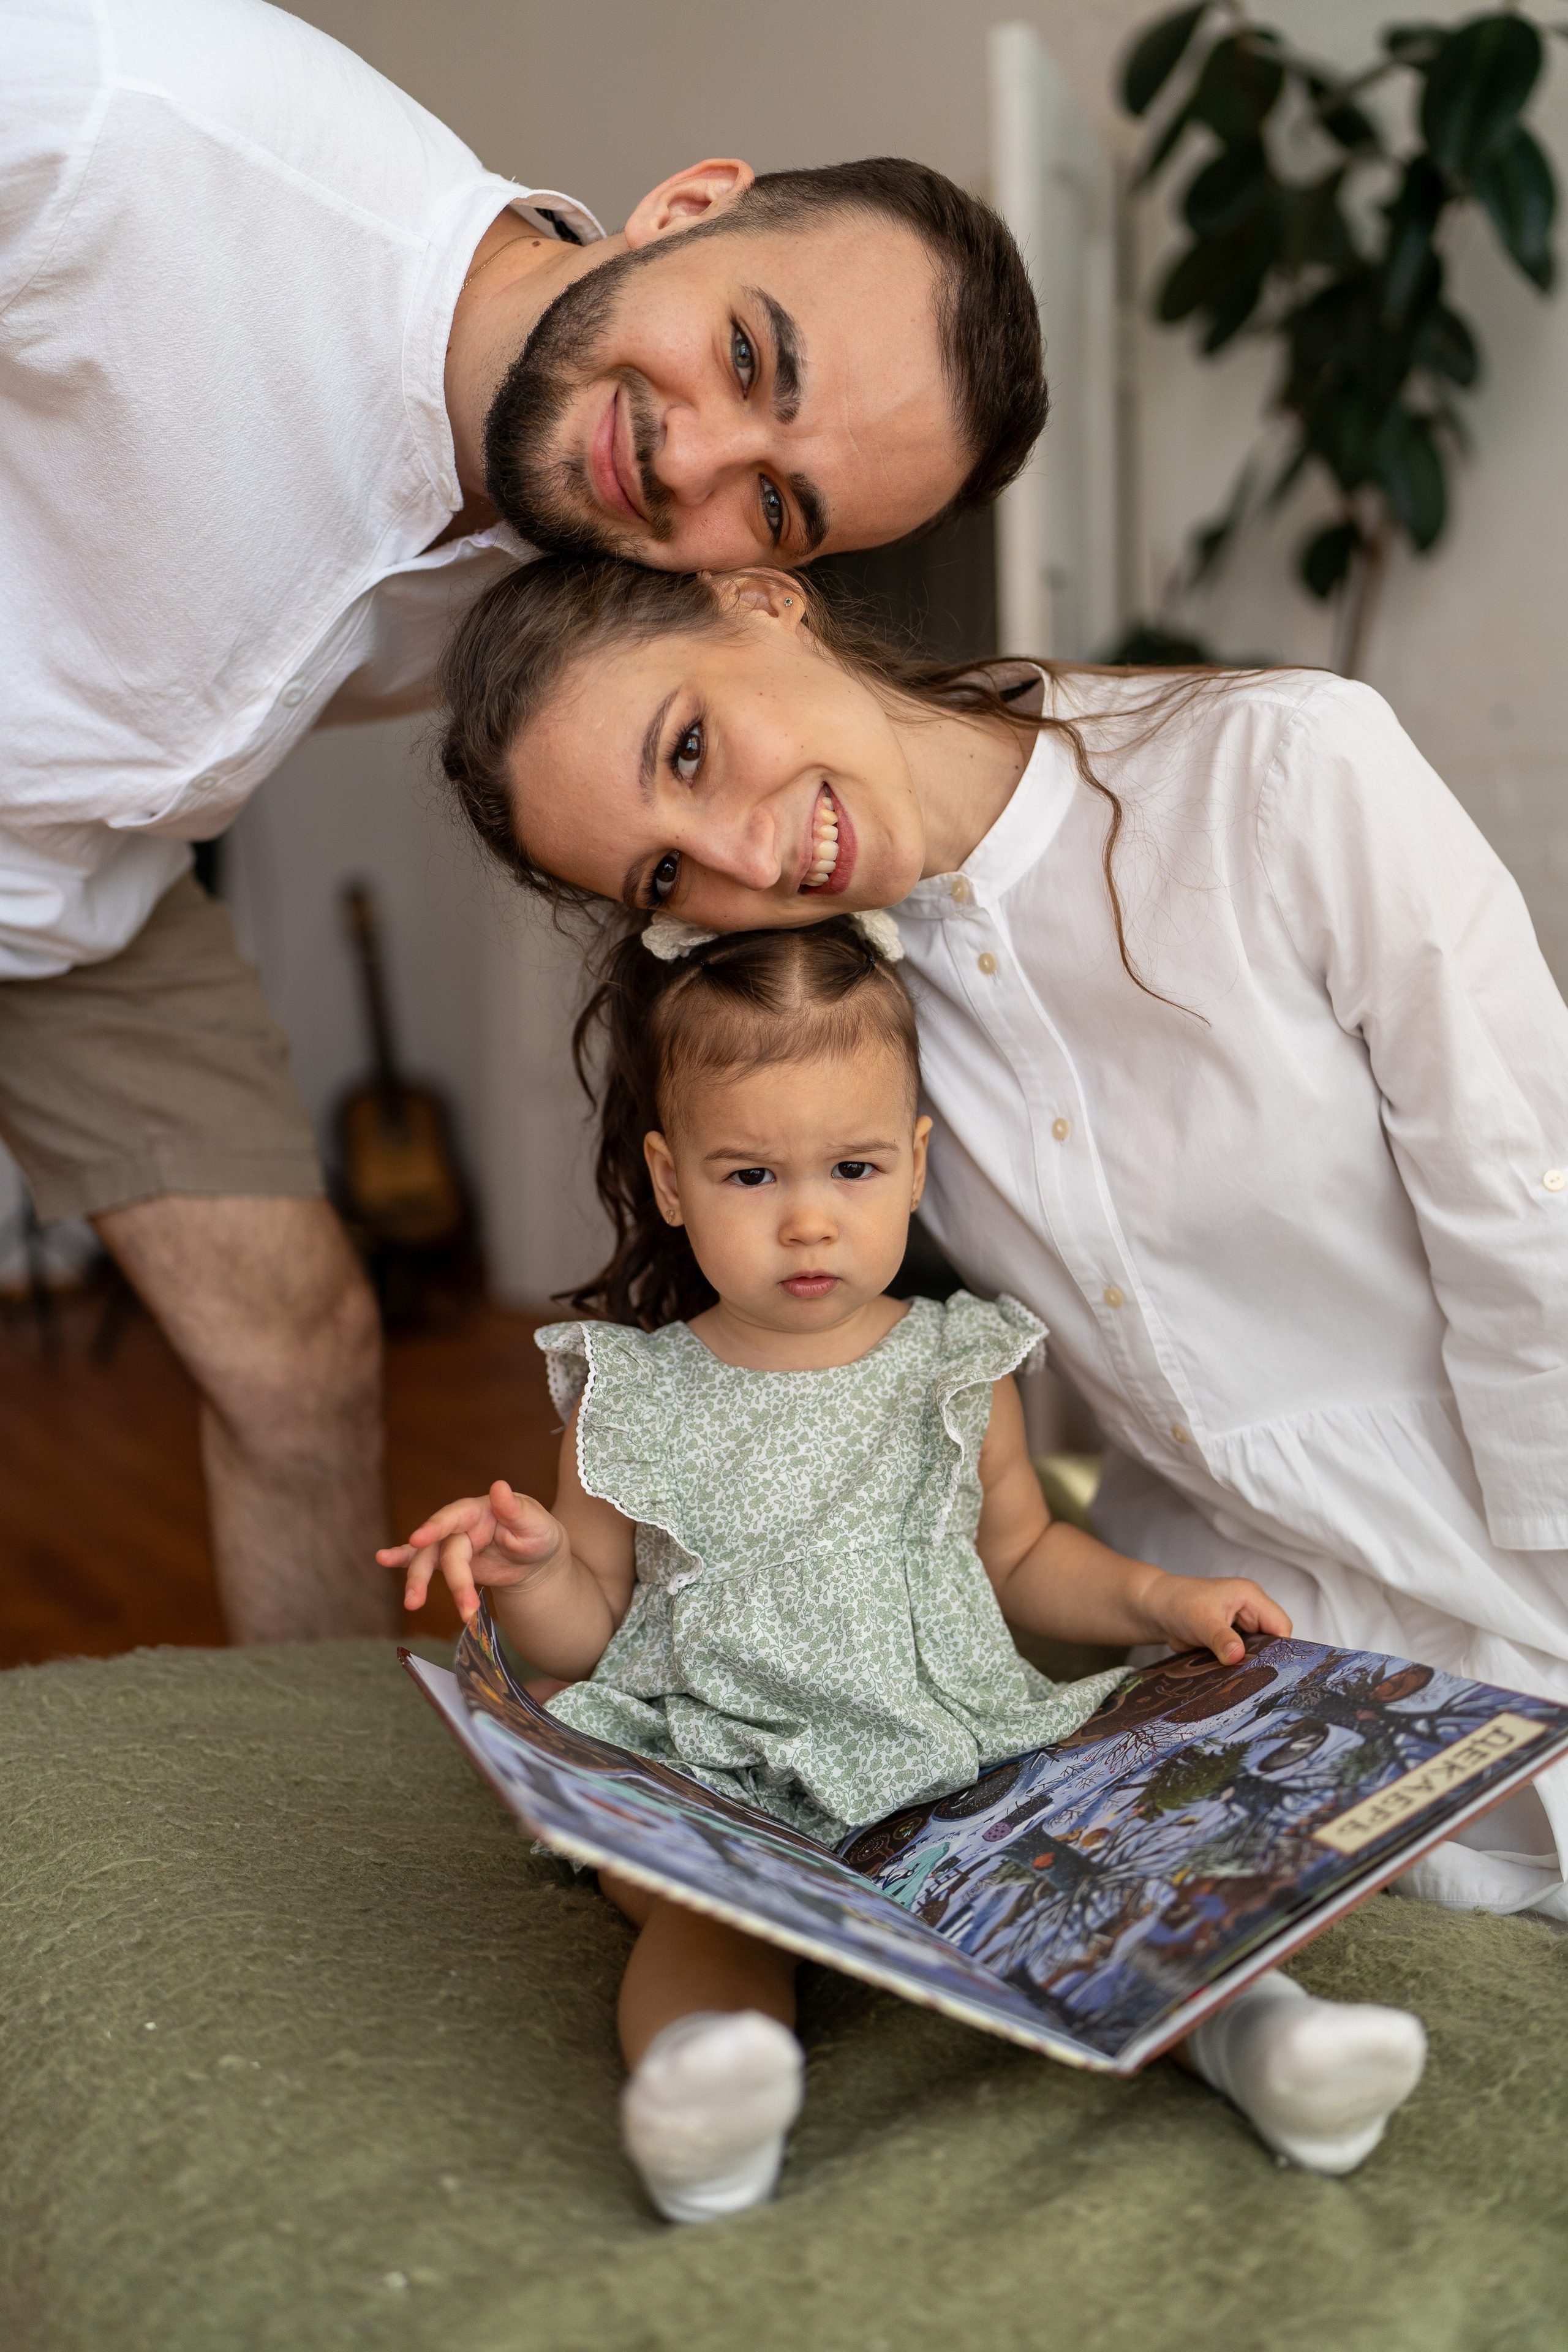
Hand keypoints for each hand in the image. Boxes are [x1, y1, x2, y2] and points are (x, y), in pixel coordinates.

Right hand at [378, 1479, 565, 1622]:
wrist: (536, 1559)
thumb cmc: (538, 1535)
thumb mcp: (536, 1524)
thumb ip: (515, 1510)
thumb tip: (499, 1486)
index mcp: (479, 1510)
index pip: (454, 1517)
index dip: (435, 1526)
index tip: (418, 1538)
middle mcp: (460, 1525)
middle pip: (443, 1550)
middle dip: (451, 1579)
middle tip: (460, 1606)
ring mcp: (452, 1544)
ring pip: (428, 1561)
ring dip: (418, 1582)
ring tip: (412, 1603)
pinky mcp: (449, 1562)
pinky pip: (423, 1562)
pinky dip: (402, 1560)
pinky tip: (383, 1559)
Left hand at [1141, 1571, 1291, 1665]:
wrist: (1155, 1611)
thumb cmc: (1178, 1603)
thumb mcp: (1201, 1621)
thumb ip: (1221, 1638)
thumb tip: (1238, 1656)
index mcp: (1251, 1597)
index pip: (1280, 1624)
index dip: (1280, 1647)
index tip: (1271, 1668)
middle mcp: (1250, 1611)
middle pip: (1272, 1640)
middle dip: (1264, 1658)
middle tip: (1254, 1677)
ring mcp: (1241, 1627)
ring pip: (1258, 1652)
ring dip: (1249, 1664)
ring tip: (1242, 1678)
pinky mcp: (1231, 1641)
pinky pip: (1243, 1657)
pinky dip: (1238, 1667)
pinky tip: (1231, 1677)